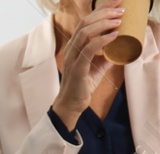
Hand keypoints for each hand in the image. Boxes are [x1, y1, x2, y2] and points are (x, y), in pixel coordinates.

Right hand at [54, 4, 124, 127]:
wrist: (72, 104)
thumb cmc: (83, 85)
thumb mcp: (98, 66)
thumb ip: (107, 54)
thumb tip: (121, 46)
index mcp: (75, 46)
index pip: (86, 21)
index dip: (101, 9)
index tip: (117, 2)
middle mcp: (71, 49)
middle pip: (85, 22)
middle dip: (104, 12)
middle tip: (121, 10)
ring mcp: (72, 58)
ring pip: (85, 33)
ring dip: (104, 24)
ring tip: (119, 21)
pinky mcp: (77, 68)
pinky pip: (88, 49)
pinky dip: (102, 40)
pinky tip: (114, 36)